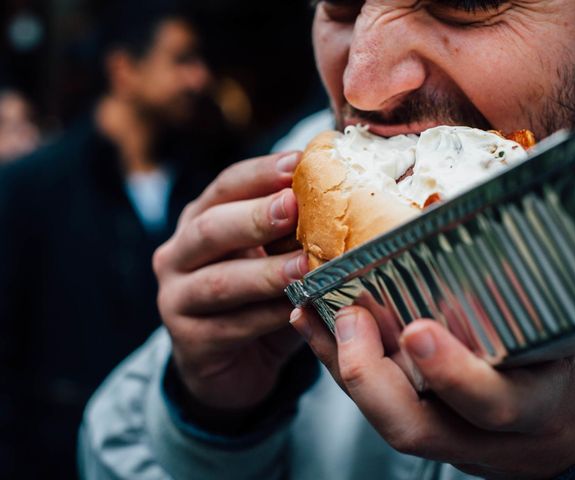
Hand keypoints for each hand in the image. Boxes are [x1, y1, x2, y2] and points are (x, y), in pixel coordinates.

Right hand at [154, 151, 308, 410]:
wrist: (233, 366)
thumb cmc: (260, 299)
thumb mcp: (275, 258)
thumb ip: (294, 232)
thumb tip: (345, 192)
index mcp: (201, 221)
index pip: (226, 186)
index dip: (260, 173)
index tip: (297, 162)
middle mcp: (179, 254)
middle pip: (211, 228)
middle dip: (254, 216)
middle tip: (292, 206)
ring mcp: (177, 299)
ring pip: (219, 281)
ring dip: (264, 272)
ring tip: (303, 265)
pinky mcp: (190, 342)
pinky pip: (231, 327)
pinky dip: (267, 317)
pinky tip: (298, 310)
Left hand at [291, 306, 574, 479]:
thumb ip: (552, 284)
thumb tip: (522, 191)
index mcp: (536, 404)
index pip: (494, 403)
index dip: (453, 375)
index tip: (417, 330)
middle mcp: (483, 432)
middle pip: (415, 428)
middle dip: (369, 376)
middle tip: (350, 317)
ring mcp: (449, 433)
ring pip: (384, 416)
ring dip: (339, 364)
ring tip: (310, 309)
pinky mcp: (425, 421)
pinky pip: (373, 400)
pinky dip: (337, 362)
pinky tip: (313, 321)